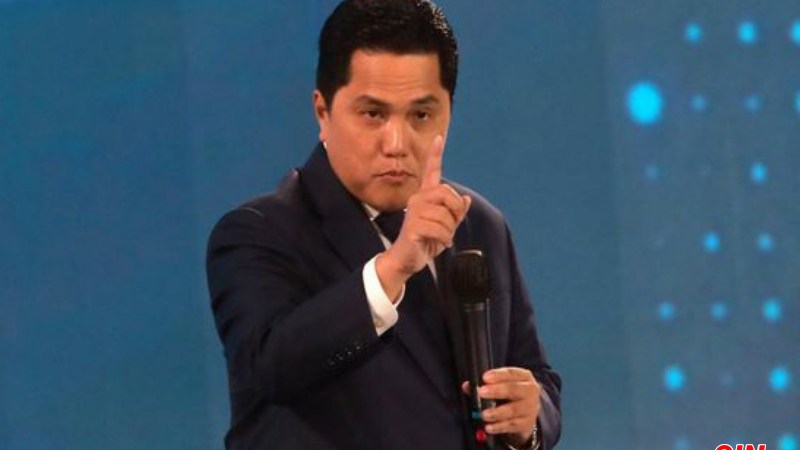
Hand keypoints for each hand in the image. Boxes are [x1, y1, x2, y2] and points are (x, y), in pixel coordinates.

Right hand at [376, 135, 470, 299]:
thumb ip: (455, 214)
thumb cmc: (425, 242)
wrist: (406, 259)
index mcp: (425, 197)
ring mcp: (414, 212)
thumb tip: (466, 199)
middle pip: (447, 193)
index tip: (438, 138)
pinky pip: (440, 229)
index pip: (431, 172)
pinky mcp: (413, 226)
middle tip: (450, 226)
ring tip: (441, 237)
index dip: (435, 155)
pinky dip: (444, 239)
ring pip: (445, 215)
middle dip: (455, 211)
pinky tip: (438, 243)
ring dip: (449, 230)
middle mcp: (418, 199)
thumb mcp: (445, 227)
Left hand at [462, 367, 540, 446]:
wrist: (526, 414)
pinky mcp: (527, 423)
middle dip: (496, 391)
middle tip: (481, 392)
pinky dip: (499, 427)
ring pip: (513, 410)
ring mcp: (530, 408)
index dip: (498, 375)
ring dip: (497, 412)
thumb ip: (484, 385)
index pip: (511, 373)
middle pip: (513, 389)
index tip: (485, 377)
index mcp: (523, 377)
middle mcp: (530, 391)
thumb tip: (467, 386)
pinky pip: (512, 425)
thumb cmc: (510, 395)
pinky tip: (489, 427)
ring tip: (483, 414)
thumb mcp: (500, 386)